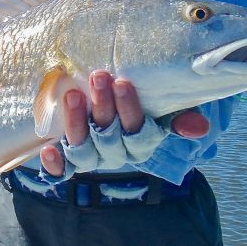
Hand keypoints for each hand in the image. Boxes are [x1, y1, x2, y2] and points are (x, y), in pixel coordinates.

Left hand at [40, 70, 209, 176]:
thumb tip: (199, 127)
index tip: (122, 82)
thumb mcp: (160, 103)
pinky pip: (62, 170)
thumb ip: (178, 114)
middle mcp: (116, 151)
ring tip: (72, 94)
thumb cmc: (134, 97)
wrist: (105, 99)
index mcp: (141, 140)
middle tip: (98, 76)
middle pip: (110, 136)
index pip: (139, 132)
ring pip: (84, 149)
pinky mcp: (68, 157)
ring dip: (78, 123)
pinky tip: (48, 149)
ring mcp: (91, 155)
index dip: (131, 110)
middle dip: (104, 107)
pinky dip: (55, 164)